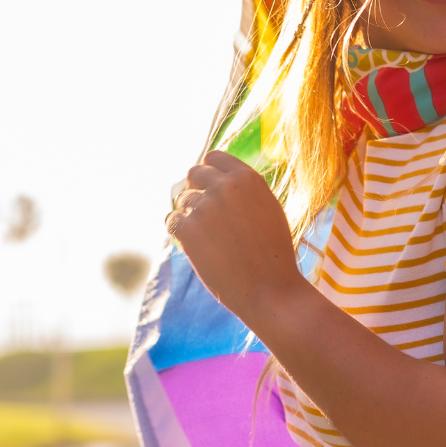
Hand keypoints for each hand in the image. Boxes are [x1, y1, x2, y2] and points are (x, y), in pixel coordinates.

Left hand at [165, 151, 300, 322]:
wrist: (270, 289)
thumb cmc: (273, 254)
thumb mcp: (268, 209)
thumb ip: (244, 191)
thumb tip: (216, 179)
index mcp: (248, 178)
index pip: (213, 157)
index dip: (209, 173)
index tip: (209, 189)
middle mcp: (225, 186)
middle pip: (193, 174)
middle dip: (197, 191)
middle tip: (206, 215)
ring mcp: (205, 207)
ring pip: (182, 200)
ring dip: (190, 215)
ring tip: (209, 239)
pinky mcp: (189, 229)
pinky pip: (172, 221)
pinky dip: (179, 231)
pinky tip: (194, 245)